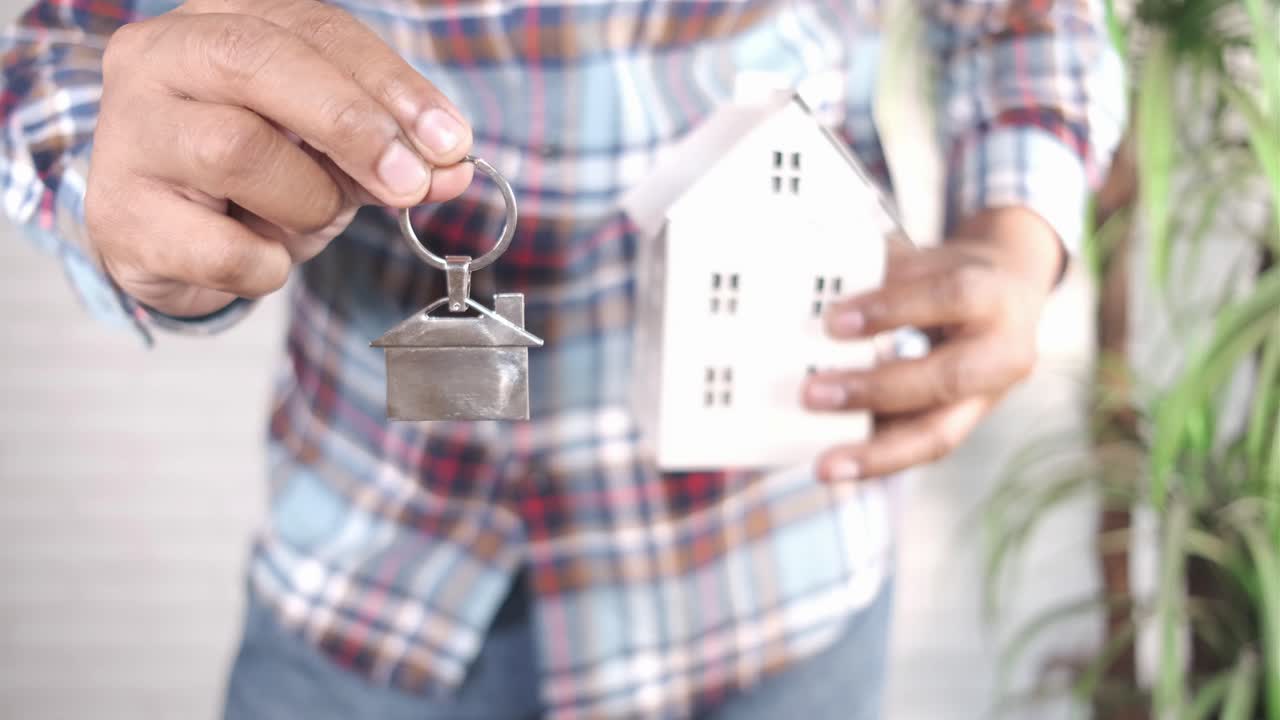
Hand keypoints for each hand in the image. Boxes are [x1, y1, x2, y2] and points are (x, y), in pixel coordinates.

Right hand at [86, 0, 473, 317]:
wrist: (164, 237)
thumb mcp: (332, 153)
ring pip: (236, 148)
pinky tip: (266, 258)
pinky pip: (219, 247)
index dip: (392, 85)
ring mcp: (129, 133)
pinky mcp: (119, 214)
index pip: (318, 29)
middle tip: (410, 181)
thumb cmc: (253, 176)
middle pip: (258, 62)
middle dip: (351, 124)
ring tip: (311, 216)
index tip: (450, 140)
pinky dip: (266, 265)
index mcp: (222, 20)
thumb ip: (393, 153)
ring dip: (306, 199)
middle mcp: (161, 57)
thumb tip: (454, 169)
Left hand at [802, 208, 1064, 480]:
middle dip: (875, 391)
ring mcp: (987, 398)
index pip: (948, 298)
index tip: (833, 321)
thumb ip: (882, 275)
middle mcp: (1003, 354)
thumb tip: (817, 294)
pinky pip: (920, 449)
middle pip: (945, 380)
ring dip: (876, 453)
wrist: (1011, 294)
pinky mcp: (965, 425)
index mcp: (993, 297)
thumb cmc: (955, 275)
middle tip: (812, 394)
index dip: (891, 309)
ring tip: (824, 465)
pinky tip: (837, 466)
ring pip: (938, 435)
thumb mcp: (928, 260)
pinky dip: (877, 459)